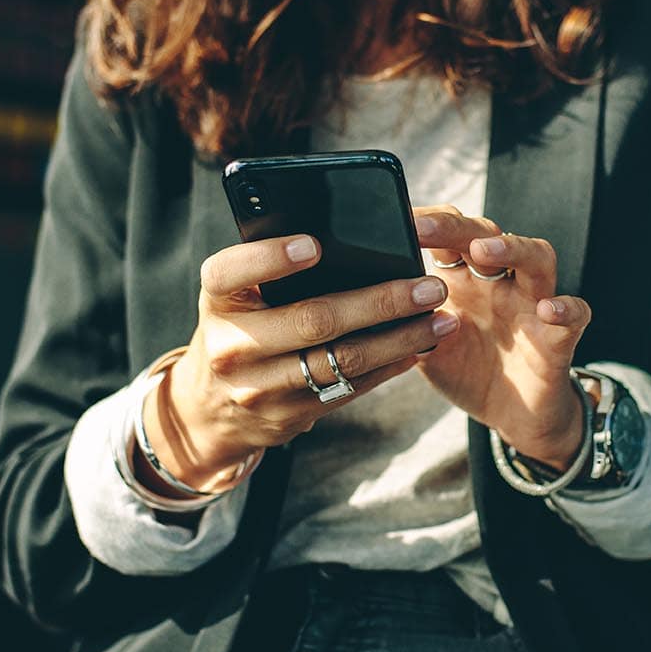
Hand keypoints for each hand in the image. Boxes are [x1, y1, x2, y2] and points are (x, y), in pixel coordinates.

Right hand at [141, 234, 456, 493]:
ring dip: (400, 339)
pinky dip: (389, 365)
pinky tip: (419, 346)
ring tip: (441, 318)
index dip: (271, 258)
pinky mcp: (288, 416)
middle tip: (428, 286)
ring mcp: (259, 387)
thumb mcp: (239, 293)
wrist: (209, 406)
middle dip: (380, 302)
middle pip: (313, 320)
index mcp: (216, 299)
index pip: (231, 272)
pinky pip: (348, 388)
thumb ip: (273, 266)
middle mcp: (231, 345)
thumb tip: (349, 235)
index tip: (314, 244)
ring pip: (342, 360)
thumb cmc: (241, 323)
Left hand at [413, 206, 592, 469]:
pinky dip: (566, 308)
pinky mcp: (559, 336)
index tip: (394, 221)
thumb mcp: (424, 348)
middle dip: (456, 227)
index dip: (426, 223)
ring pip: (537, 258)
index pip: (448, 236)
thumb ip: (402, 324)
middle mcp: (499, 283)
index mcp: (463, 280)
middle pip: (487, 234)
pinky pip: (574, 313)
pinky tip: (548, 309)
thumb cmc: (468, 371)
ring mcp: (532, 305)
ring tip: (484, 251)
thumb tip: (358, 303)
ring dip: (512, 247)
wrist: (514, 416)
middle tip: (425, 227)